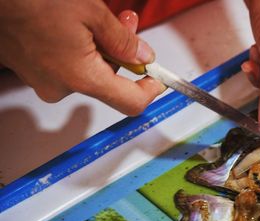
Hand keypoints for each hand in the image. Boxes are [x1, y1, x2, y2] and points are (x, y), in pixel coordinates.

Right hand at [0, 1, 164, 115]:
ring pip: (89, 71)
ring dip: (103, 48)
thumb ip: (124, 41)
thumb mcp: (93, 14)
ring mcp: (45, 81)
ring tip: (104, 20)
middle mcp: (62, 87)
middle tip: (129, 28)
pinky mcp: (34, 72)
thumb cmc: (33, 0)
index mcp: (81, 77)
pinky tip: (80, 29)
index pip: (129, 102)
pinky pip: (69, 67)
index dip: (149, 92)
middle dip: (123, 55)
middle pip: (109, 81)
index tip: (157, 81)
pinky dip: (82, 51)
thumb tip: (142, 57)